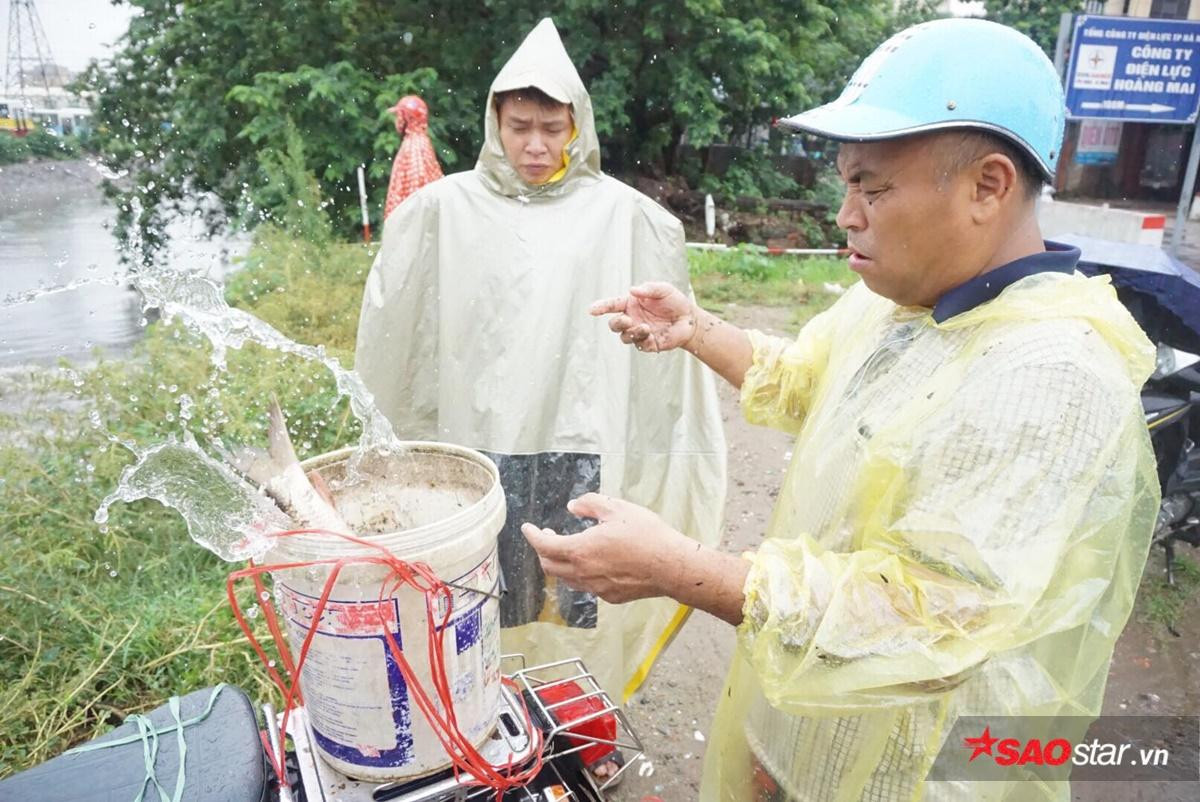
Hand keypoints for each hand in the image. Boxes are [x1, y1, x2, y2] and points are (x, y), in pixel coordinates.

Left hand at [520, 493, 692, 603]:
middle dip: (543, 551)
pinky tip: (592, 563)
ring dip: (561, 564)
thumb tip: (573, 506)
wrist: (671, 566)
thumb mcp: (617, 509)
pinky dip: (580, 574)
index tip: (528, 528)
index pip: (545, 545)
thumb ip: (590, 505)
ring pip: (567, 579)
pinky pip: (586, 586)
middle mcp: (584, 573)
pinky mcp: (610, 596)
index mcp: (581, 550)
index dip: (533, 536)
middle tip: (548, 536)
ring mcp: (596, 588)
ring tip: (569, 548)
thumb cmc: (646, 536)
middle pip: (549, 566)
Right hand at [590, 282, 697, 352]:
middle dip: (617, 323)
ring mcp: (638, 332)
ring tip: (646, 328)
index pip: (612, 305)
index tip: (591, 310)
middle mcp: (632, 319)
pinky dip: (643, 341)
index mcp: (631, 304)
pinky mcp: (648, 344)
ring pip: (624, 337)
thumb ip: (649, 289)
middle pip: (614, 324)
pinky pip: (639, 345)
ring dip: (632, 333)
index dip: (601, 307)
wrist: (689, 320)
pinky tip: (652, 335)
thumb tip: (632, 290)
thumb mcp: (664, 289)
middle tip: (627, 320)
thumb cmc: (675, 302)